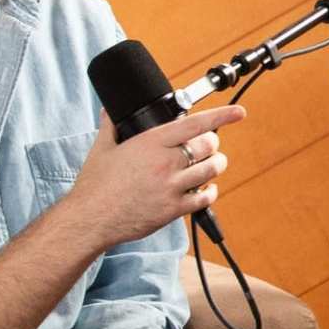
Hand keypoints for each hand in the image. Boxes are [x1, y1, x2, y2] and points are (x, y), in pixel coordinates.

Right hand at [63, 102, 242, 249]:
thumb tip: (108, 110)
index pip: (194, 124)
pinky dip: (210, 192)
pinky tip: (206, 189)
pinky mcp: (173, 210)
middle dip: (213, 143)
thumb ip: (110, 126)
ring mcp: (171, 187)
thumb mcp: (101, 149)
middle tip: (208, 144)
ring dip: (216, 164)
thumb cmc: (94, 185)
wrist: (90, 218)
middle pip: (208, 145)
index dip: (221, 115)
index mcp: (151, 143)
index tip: (238, 112)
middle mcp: (165, 163)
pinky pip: (205, 198)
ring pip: (212, 170)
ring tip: (212, 163)